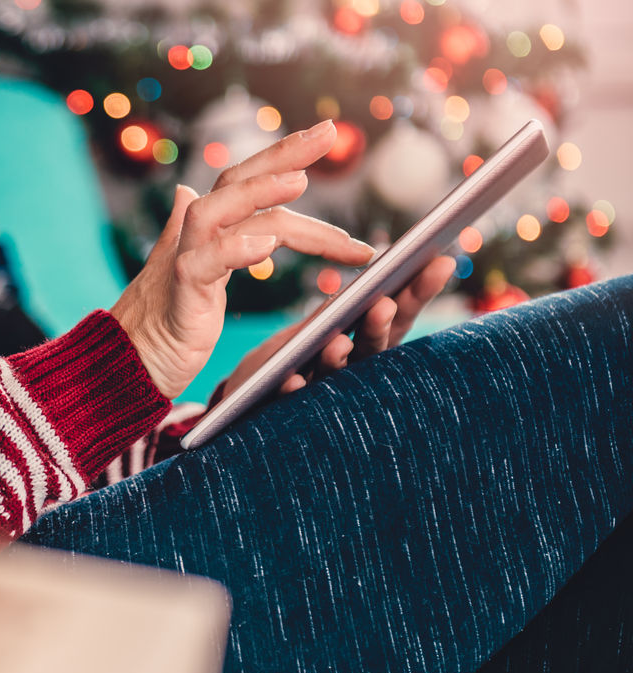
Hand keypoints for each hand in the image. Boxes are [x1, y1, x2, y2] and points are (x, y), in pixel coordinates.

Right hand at [111, 120, 375, 399]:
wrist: (128, 363)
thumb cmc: (162, 320)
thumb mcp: (188, 269)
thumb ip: (196, 232)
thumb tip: (184, 191)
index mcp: (204, 230)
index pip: (243, 180)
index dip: (281, 155)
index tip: (324, 133)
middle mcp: (192, 236)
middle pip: (235, 182)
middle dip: (282, 155)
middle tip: (328, 133)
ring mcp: (181, 261)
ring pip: (216, 212)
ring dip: (258, 193)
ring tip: (302, 182)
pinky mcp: (178, 294)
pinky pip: (202, 263)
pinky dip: (235, 250)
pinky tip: (268, 245)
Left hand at [219, 254, 456, 399]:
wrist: (233, 408)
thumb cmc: (276, 369)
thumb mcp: (302, 336)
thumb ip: (330, 317)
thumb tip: (369, 276)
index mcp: (357, 347)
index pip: (394, 315)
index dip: (417, 291)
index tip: (440, 261)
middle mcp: (348, 373)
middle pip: (374, 347)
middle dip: (380, 326)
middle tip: (385, 305)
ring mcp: (320, 395)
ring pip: (336, 376)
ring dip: (339, 358)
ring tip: (337, 343)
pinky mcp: (286, 411)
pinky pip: (290, 402)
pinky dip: (293, 390)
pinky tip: (292, 381)